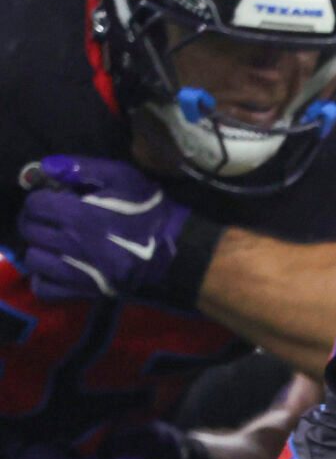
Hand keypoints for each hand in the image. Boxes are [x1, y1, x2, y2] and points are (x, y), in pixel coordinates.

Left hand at [15, 156, 210, 305]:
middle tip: (50, 219)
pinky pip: (47, 289)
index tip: (53, 199)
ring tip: (52, 243)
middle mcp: (74, 244)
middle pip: (31, 230)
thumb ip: (83, 168)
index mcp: (81, 215)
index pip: (36, 204)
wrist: (181, 253)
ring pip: (34, 259)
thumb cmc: (152, 212)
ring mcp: (79, 271)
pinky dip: (44, 278)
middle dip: (36, 220)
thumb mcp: (125, 178)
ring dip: (39, 248)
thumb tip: (46, 167)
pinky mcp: (87, 291)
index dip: (41, 198)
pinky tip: (56, 267)